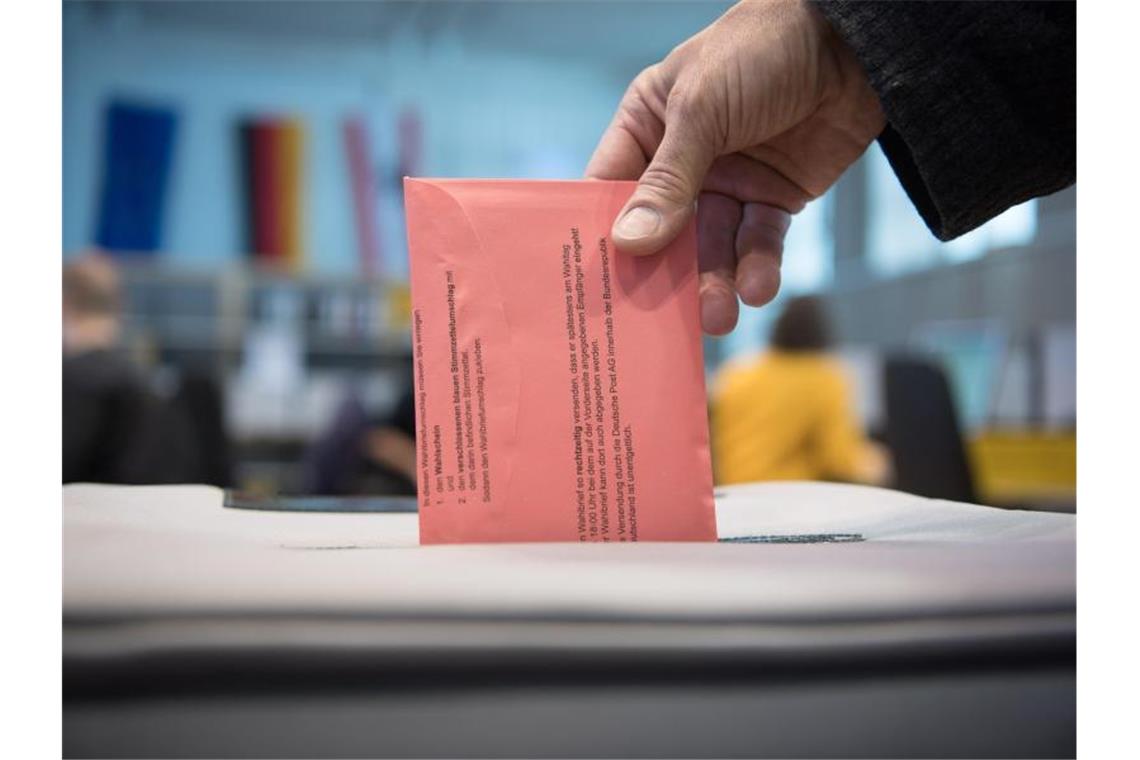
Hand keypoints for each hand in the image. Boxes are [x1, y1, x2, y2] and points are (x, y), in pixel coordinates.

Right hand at [585, 0, 884, 333]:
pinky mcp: (773, 200)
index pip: (611, 189)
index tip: (594, 285)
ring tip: (717, 317)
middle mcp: (683, 163)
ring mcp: (729, 183)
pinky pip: (759, 242)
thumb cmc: (760, 51)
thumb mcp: (702, 110)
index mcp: (648, 128)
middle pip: (662, 232)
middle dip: (664, 276)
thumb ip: (669, 179)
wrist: (853, 42)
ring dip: (713, 283)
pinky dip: (758, 267)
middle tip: (658, 324)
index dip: (602, 235)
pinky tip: (758, 288)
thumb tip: (630, 243)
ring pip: (711, 247)